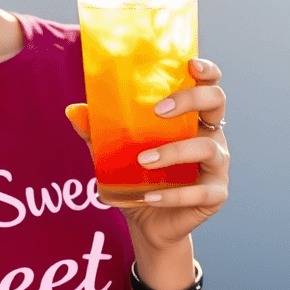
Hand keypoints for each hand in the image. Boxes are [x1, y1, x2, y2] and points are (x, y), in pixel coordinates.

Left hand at [65, 58, 228, 250]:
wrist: (146, 224)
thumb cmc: (136, 179)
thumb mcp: (112, 153)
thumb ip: (97, 132)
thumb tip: (72, 110)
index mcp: (191, 118)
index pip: (208, 85)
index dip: (206, 71)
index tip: (189, 65)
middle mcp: (210, 136)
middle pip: (216, 102)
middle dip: (191, 99)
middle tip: (158, 110)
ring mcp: (216, 166)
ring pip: (208, 149)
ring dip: (175, 151)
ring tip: (143, 161)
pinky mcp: (215, 195)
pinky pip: (199, 192)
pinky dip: (173, 194)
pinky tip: (149, 196)